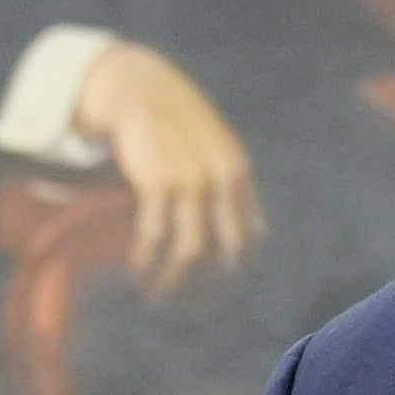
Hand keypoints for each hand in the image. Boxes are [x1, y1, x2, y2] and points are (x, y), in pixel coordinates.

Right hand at [73, 39, 266, 292]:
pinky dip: (146, 258)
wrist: (142, 89)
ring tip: (157, 295)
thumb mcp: (216, 149)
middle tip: (190, 305)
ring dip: (173, 280)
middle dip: (210, 284)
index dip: (238, 269)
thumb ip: (233, 187)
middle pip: (226, 249)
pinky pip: (154, 234)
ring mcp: (191, 181)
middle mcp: (220, 179)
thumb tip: (257, 235)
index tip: (219, 291)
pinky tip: (138, 270)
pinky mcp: (157, 182)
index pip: (250, 235)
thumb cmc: (178, 124)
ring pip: (189, 250)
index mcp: (239, 173)